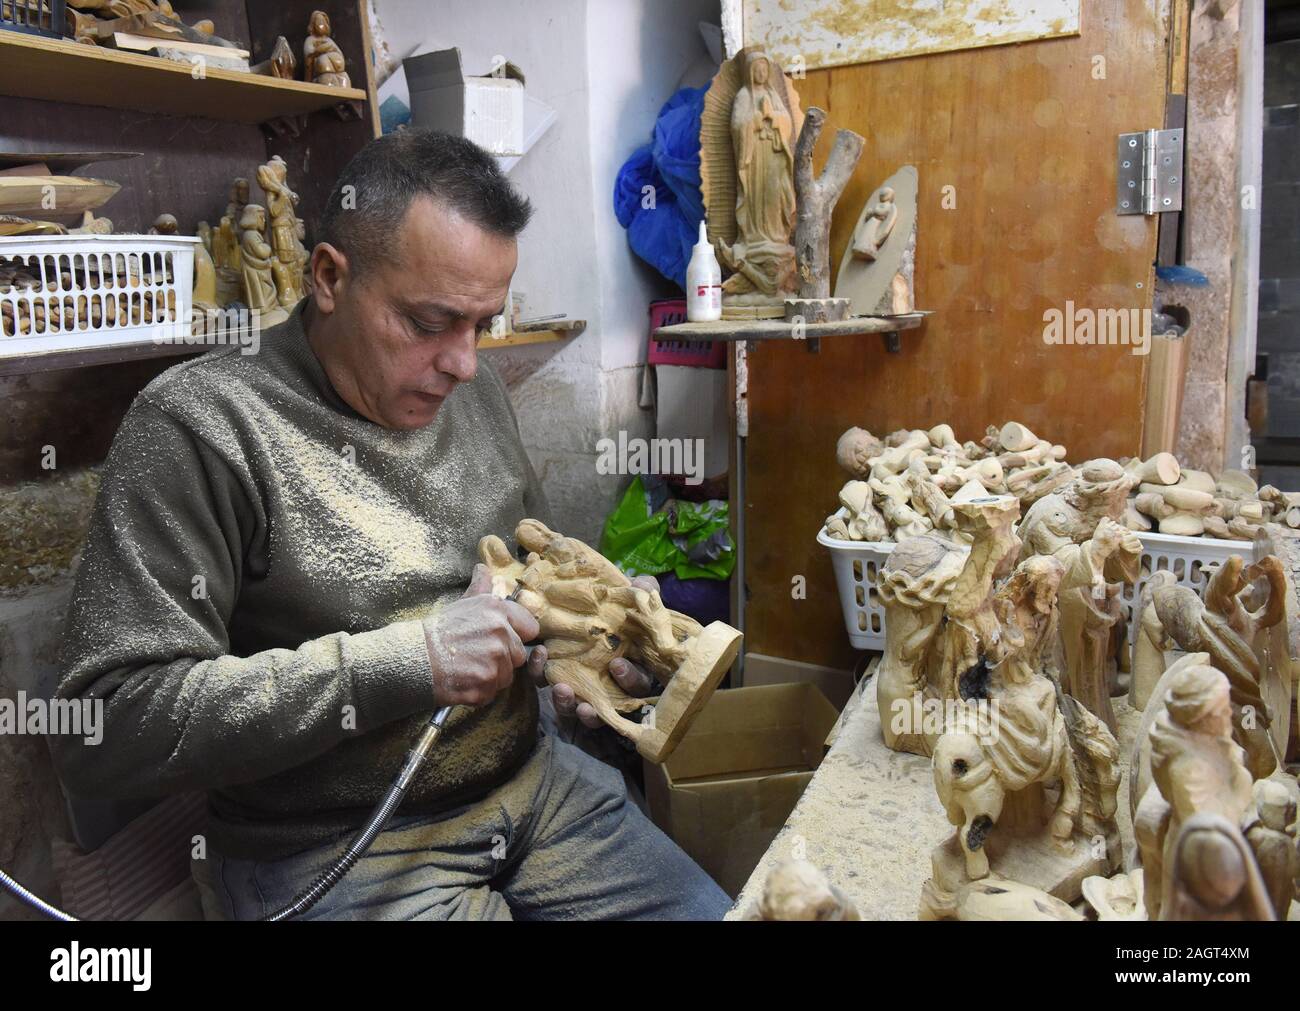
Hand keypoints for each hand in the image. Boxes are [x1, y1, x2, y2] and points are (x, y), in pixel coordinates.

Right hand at [422, 564, 539, 706]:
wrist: (413, 657)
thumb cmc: (437, 631)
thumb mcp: (461, 604)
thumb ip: (480, 589)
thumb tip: (484, 569)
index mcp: (497, 610)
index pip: (530, 627)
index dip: (517, 636)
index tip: (501, 640)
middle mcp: (500, 633)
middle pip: (518, 655)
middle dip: (502, 659)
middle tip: (476, 656)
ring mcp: (494, 660)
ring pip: (506, 676)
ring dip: (491, 676)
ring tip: (467, 668)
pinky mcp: (486, 683)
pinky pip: (492, 692)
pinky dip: (479, 692)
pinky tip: (463, 681)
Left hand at [527, 574, 662, 728]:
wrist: (586, 605)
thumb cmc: (618, 607)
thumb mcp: (632, 596)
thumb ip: (643, 592)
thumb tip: (644, 587)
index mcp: (633, 669)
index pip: (637, 683)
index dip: (629, 678)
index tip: (616, 665)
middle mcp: (609, 687)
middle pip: (606, 707)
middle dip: (595, 708)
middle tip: (582, 699)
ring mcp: (583, 687)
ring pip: (577, 707)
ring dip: (568, 703)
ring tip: (560, 690)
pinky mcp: (559, 678)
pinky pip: (550, 688)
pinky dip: (543, 678)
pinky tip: (539, 659)